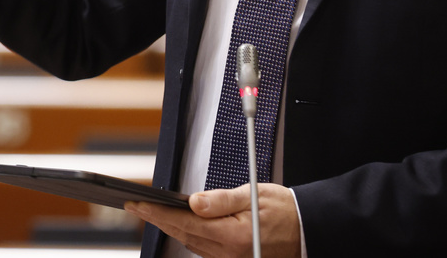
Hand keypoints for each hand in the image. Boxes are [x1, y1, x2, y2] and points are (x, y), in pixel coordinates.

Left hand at [127, 183, 300, 257]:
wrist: (310, 231)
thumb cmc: (286, 211)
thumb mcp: (255, 195)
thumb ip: (222, 200)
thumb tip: (193, 202)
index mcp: (234, 236)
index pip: (185, 222)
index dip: (157, 213)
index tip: (137, 203)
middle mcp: (230, 254)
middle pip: (183, 235)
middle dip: (157, 220)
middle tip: (136, 205)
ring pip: (191, 244)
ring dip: (170, 229)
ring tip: (151, 213)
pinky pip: (204, 250)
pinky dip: (188, 236)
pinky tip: (179, 226)